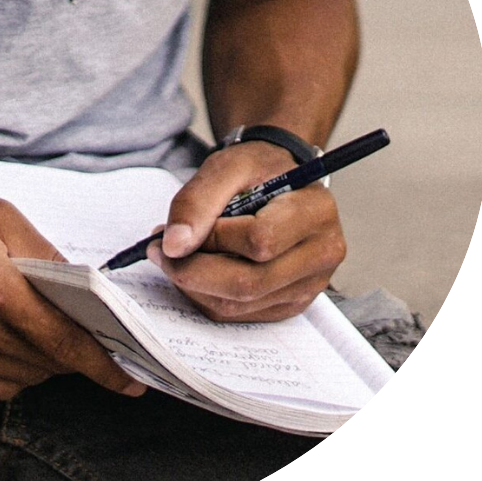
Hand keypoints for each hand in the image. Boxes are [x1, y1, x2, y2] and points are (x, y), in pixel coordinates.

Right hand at [0, 176, 146, 400]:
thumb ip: (44, 253)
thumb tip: (82, 290)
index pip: (63, 342)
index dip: (102, 364)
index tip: (130, 378)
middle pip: (47, 363)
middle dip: (74, 352)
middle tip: (89, 333)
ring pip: (23, 378)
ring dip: (43, 360)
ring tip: (41, 325)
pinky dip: (11, 369)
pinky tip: (8, 337)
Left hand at [146, 142, 345, 322]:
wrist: (280, 179)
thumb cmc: (258, 169)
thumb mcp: (227, 166)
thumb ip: (197, 201)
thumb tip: (173, 246)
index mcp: (316, 212)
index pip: (260, 241)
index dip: (211, 239)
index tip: (171, 231)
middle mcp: (322, 254)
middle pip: (250, 282)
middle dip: (193, 270)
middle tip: (159, 251)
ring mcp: (310, 285)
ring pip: (241, 304)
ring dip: (195, 285)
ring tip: (174, 256)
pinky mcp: (291, 304)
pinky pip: (240, 314)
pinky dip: (207, 296)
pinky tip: (196, 270)